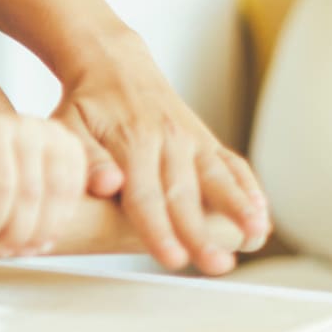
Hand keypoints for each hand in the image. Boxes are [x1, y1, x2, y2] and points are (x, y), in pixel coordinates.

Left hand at [0, 110, 87, 256]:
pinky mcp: (72, 148)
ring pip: (58, 193)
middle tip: (6, 250)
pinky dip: (62, 219)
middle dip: (19, 229)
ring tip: (26, 249)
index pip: (1, 181)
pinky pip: (75, 189)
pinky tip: (45, 238)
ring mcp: (55, 135)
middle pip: (31, 191)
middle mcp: (29, 125)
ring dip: (43, 229)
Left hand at [53, 42, 270, 274]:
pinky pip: (233, 164)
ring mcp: (192, 139)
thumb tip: (108, 185)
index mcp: (130, 142)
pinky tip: (262, 215)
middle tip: (217, 267)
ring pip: (217, 178)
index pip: (145, 196)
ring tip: (255, 237)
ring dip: (238, 209)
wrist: (114, 64)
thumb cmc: (86, 105)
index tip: (173, 259)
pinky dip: (250, 188)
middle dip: (201, 233)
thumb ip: (85, 159)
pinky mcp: (206, 140)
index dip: (159, 230)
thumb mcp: (69, 125)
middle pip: (185, 195)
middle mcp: (167, 140)